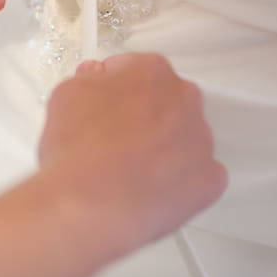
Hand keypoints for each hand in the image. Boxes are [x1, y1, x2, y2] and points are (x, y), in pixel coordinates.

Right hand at [39, 53, 226, 259]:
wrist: (89, 205)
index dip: (116, 89)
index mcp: (151, 71)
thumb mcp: (66, 94)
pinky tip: (153, 189)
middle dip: (146, 116)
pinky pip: (200, 175)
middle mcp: (184, 99)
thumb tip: (97, 81)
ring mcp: (201, 140)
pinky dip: (181, 182)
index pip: (137, 70)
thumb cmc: (77, 150)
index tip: (106, 104)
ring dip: (165, 147)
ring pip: (185, 137)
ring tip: (133, 170)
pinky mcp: (209, 179)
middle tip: (117, 139)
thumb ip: (89, 79)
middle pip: (167, 101)